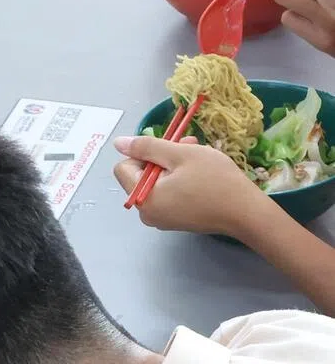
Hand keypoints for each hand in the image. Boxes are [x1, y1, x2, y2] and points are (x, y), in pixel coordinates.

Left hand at [112, 135, 265, 238]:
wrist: (244, 212)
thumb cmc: (214, 180)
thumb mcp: (181, 155)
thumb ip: (147, 147)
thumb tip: (118, 143)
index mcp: (142, 198)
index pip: (123, 167)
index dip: (143, 153)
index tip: (169, 149)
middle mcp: (146, 213)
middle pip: (140, 176)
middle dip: (161, 158)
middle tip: (188, 146)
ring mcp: (160, 219)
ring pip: (156, 183)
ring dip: (173, 166)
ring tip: (197, 158)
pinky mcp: (174, 221)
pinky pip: (167, 195)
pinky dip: (178, 181)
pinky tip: (199, 175)